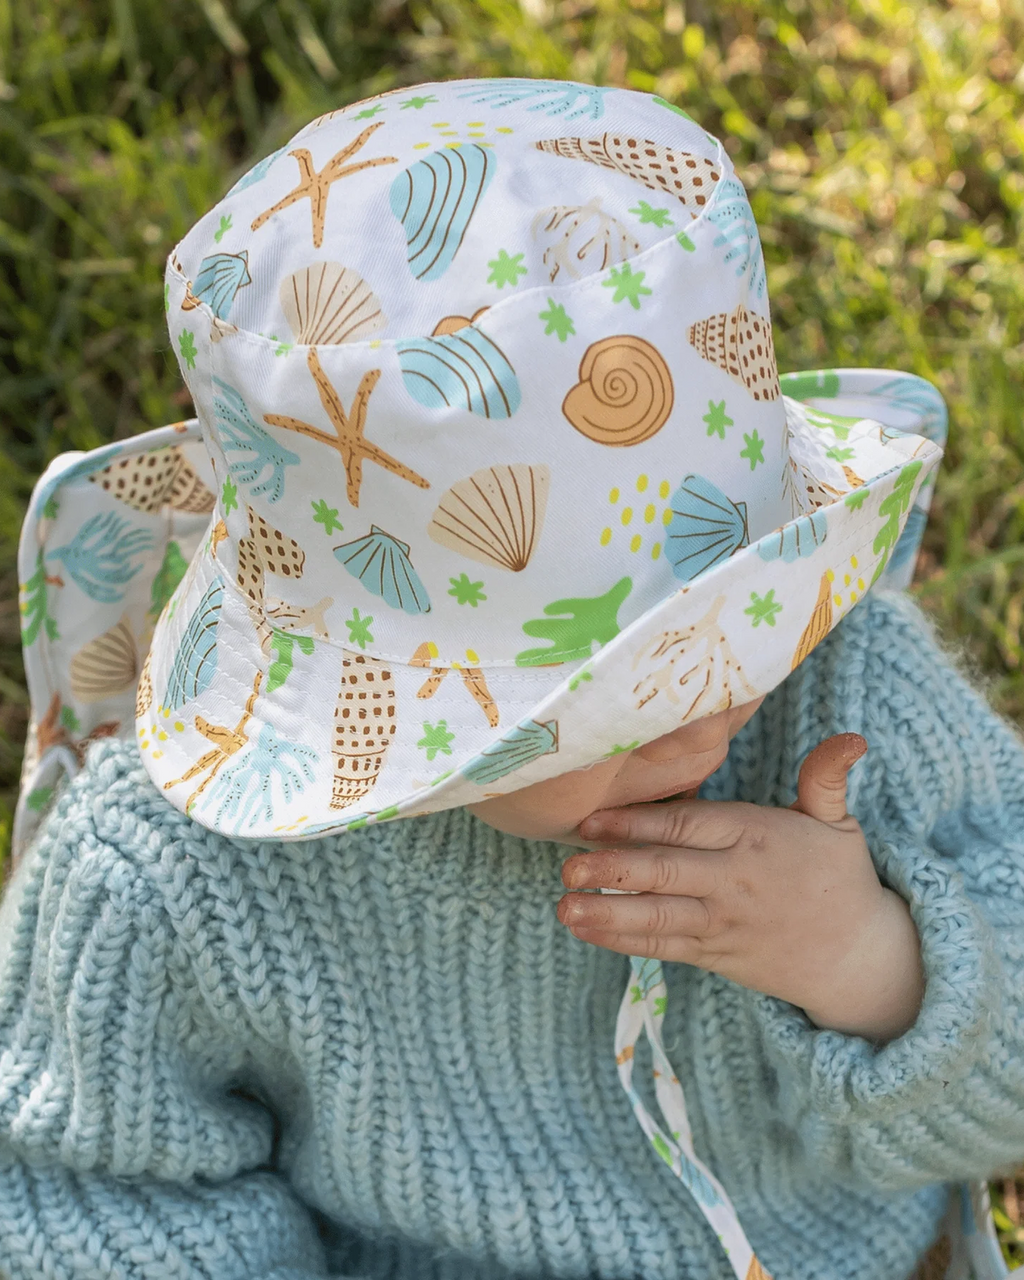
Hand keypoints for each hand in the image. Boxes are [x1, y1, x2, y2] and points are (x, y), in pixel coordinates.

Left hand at [558, 734, 924, 1041]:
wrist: (859, 958)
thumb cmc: (839, 877)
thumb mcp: (839, 822)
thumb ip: (826, 777)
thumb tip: (851, 737)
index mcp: (754, 838)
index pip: (688, 827)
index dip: (638, 823)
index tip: (591, 819)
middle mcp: (733, 881)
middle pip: (666, 873)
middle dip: (614, 870)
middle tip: (567, 867)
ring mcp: (721, 921)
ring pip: (658, 917)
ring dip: (608, 912)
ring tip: (564, 906)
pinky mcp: (714, 954)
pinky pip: (663, 946)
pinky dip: (622, 940)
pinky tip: (585, 929)